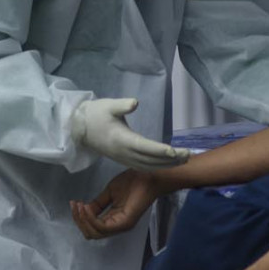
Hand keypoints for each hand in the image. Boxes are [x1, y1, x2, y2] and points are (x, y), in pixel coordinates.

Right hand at [70, 169, 162, 239]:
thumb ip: (97, 204)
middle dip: (79, 220)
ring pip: (95, 233)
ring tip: (80, 206)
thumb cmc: (132, 182)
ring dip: (83, 220)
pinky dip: (91, 219)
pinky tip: (87, 207)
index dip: (80, 218)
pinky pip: (102, 227)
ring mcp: (121, 226)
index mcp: (113, 220)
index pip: (92, 227)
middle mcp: (117, 226)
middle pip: (91, 233)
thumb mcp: (109, 193)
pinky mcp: (124, 223)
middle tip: (75, 205)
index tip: (74, 203)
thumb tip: (84, 210)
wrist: (147, 176)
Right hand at [71, 98, 190, 171]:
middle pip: (151, 160)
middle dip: (170, 159)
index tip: (176, 151)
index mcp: (122, 139)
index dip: (161, 150)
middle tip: (188, 155)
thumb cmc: (96, 114)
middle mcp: (124, 152)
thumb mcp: (108, 105)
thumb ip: (122, 105)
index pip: (145, 147)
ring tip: (183, 160)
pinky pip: (143, 167)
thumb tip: (135, 102)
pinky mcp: (124, 160)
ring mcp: (124, 158)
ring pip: (149, 165)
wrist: (80, 129)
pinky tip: (168, 164)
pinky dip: (157, 166)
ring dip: (166, 164)